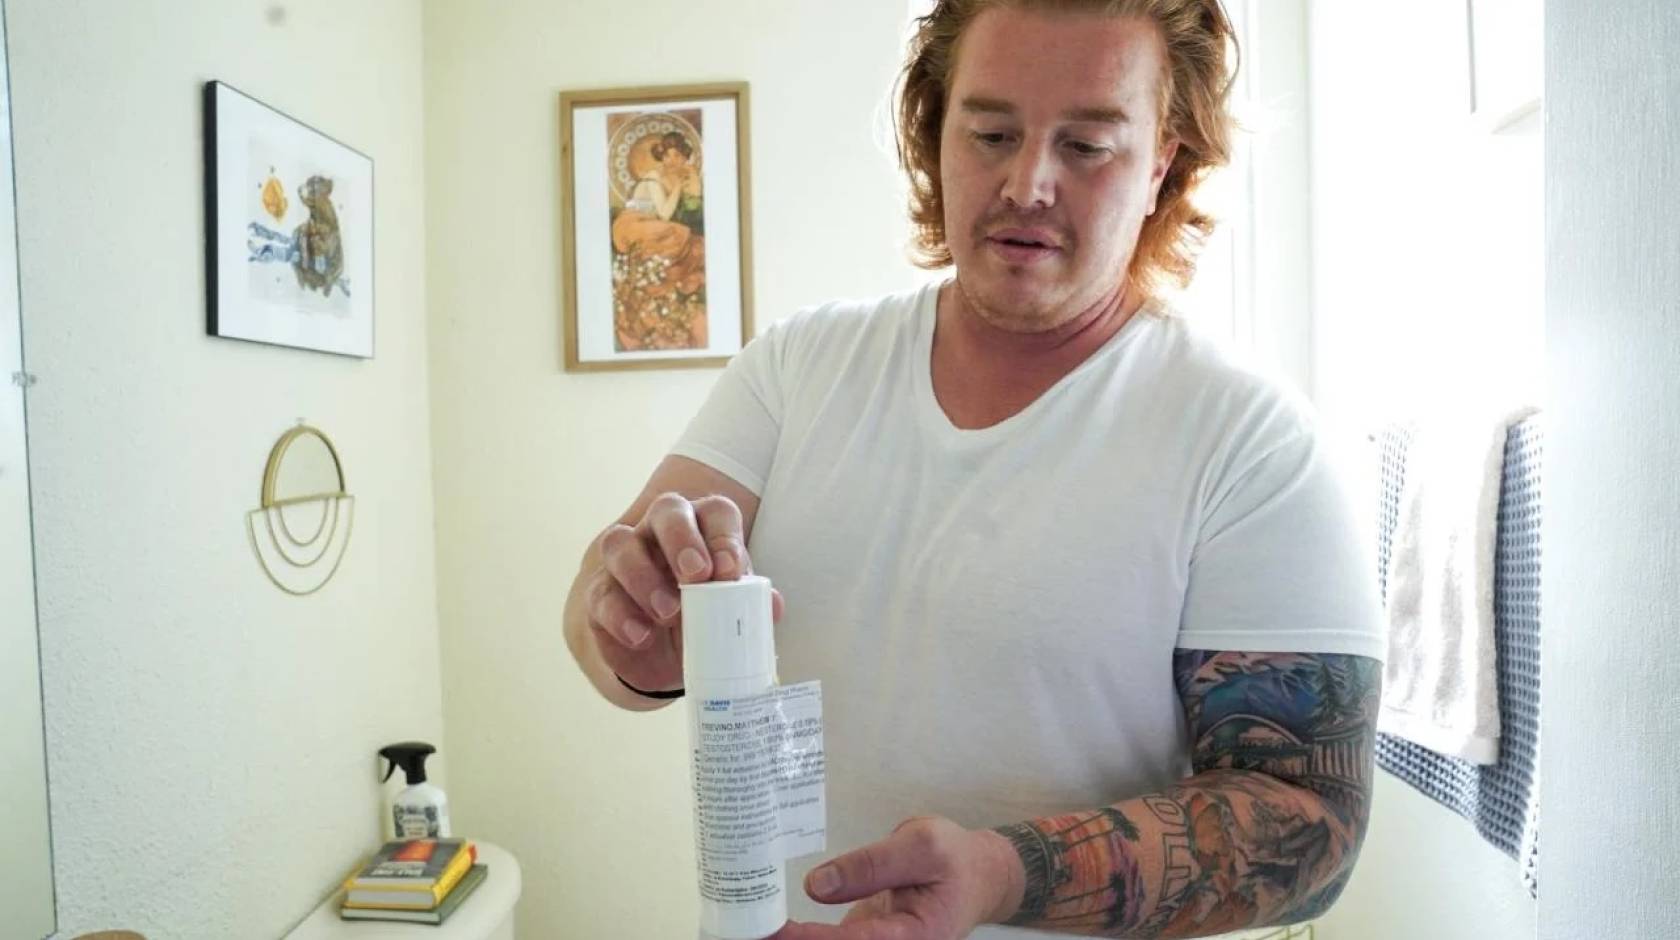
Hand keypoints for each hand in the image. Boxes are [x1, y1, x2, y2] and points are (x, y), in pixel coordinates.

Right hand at [585, 492, 781, 693]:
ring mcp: (625, 558)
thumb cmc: (708, 616)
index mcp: (703, 527)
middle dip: (681, 539)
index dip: (723, 538)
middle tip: (696, 576)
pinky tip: (641, 635)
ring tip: (668, 612)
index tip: (730, 572)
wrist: (669, 656)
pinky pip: (602, 594)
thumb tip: (773, 606)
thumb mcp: (733, 612)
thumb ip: (753, 604)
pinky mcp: (600, 593)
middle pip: (667, 510)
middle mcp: (660, 531)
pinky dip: (621, 616)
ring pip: (621, 543)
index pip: (716, 513)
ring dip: (644, 576)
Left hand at [772, 817, 1025, 939]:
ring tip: (752, 926)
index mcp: (913, 936)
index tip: (772, 929)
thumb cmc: (954, 858)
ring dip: (795, 939)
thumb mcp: (920, 846)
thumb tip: (815, 886)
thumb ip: (869, 865)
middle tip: (750, 926)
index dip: (809, 939)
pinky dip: (804, 936)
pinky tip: (773, 927)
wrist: (978, 875)